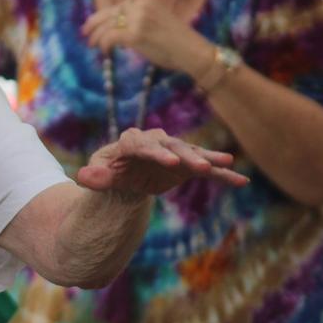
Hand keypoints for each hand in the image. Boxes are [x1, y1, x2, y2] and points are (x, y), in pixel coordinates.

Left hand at [76, 128, 248, 195]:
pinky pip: (206, 169)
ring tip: (228, 163)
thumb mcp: (99, 176)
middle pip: (172, 146)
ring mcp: (174, 152)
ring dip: (209, 160)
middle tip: (200, 167)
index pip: (143, 144)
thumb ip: (94, 178)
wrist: (127, 176)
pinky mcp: (187, 164)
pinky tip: (241, 181)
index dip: (156, 153)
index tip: (170, 164)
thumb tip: (81, 177)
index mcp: (131, 141)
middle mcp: (156, 141)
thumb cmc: (110, 173)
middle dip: (185, 156)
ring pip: (192, 154)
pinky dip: (222, 175)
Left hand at [81, 0, 211, 74]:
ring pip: (108, 25)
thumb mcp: (157, 21)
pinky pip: (110, 37)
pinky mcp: (135, 34)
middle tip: (84, 33)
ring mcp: (138, 19)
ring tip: (92, 44)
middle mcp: (141, 5)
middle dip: (94, 23)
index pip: (118, 6)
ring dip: (97, 36)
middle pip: (110, 13)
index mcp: (146, 0)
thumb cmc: (177, 42)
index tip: (94, 24)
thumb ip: (139, 20)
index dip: (104, 16)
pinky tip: (104, 51)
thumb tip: (119, 28)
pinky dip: (104, 44)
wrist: (193, 51)